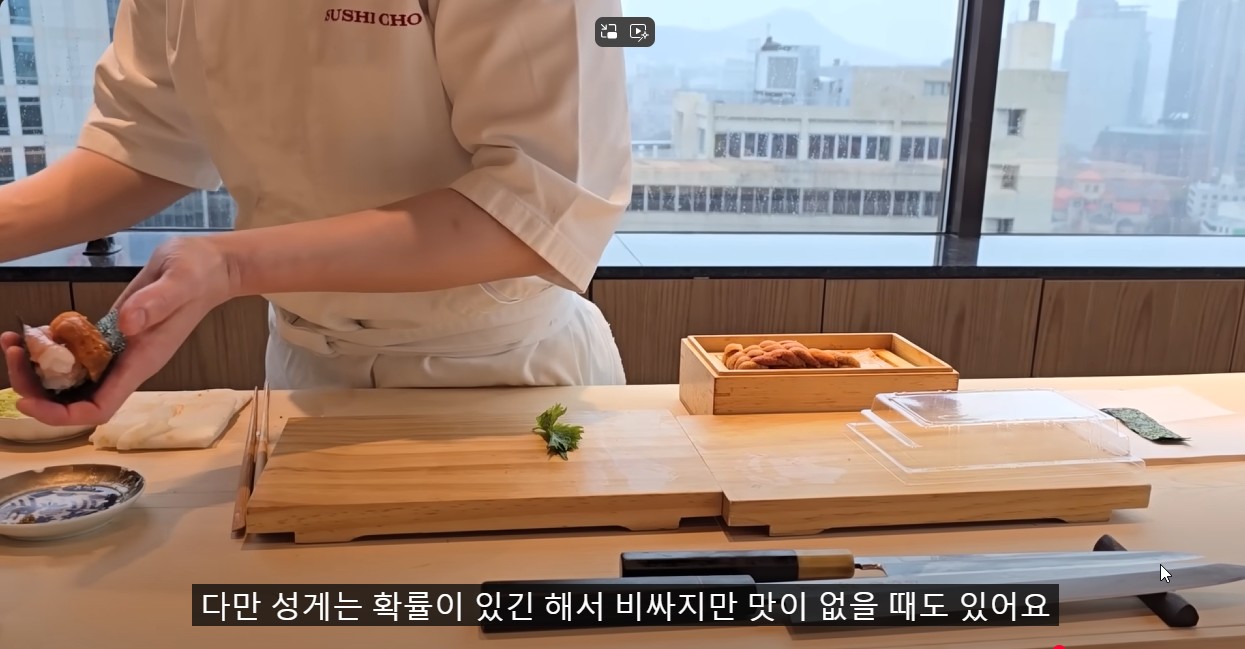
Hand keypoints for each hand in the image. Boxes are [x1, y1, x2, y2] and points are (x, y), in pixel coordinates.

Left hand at [1, 236, 239, 425]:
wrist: (210, 266)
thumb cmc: (199, 274)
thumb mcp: (180, 281)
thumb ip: (156, 302)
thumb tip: (125, 324)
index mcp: (143, 361)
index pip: (99, 408)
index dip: (62, 414)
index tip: (29, 402)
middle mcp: (127, 364)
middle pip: (76, 399)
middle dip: (37, 389)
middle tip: (12, 355)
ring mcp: (118, 352)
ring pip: (71, 379)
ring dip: (37, 369)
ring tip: (14, 340)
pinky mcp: (112, 336)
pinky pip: (76, 356)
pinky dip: (49, 349)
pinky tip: (35, 330)